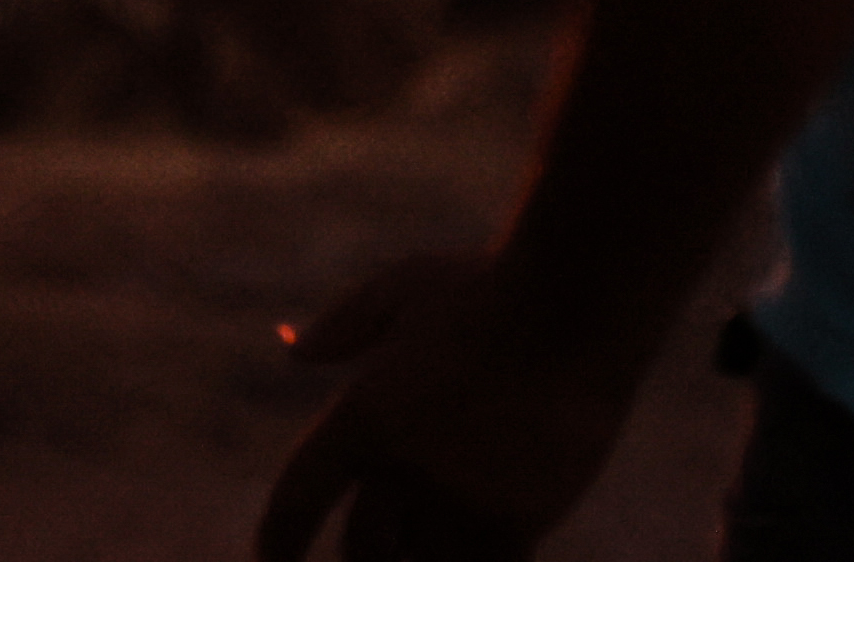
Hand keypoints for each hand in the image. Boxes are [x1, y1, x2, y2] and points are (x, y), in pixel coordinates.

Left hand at [253, 253, 642, 560]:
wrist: (580, 304)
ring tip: (427, 533)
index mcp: (362, 416)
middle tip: (377, 538)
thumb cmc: (488, 288)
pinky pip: (481, 565)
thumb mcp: (401, 289)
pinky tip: (478, 537)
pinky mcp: (519, 517)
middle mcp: (405, 467)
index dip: (278, 540)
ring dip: (420, 555)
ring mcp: (463, 497)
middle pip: (363, 545)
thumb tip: (290, 347)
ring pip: (422, 563)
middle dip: (367, 547)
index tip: (273, 560)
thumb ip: (342, 326)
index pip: (297, 502)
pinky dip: (473, 558)